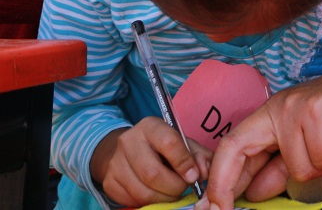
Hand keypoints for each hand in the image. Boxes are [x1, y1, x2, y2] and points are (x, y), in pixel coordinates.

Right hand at [90, 118, 209, 205]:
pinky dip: (149, 202)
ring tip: (172, 193)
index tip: (194, 176)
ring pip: (142, 191)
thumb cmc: (163, 147)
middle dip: (174, 187)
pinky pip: (131, 200)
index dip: (184, 163)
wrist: (129, 150)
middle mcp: (128, 141)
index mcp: (150, 126)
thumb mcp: (183, 143)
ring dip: (163, 198)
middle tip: (184, 188)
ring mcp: (115, 163)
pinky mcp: (109, 182)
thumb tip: (204, 172)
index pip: (168, 143)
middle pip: (152, 173)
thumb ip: (199, 155)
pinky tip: (156, 193)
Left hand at [200, 58, 321, 209]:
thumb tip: (255, 190)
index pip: (232, 145)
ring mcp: (297, 109)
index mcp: (273, 113)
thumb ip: (283, 163)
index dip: (218, 179)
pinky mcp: (318, 112)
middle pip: (239, 151)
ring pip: (297, 167)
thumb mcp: (312, 139)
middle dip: (227, 186)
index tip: (211, 206)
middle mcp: (279, 107)